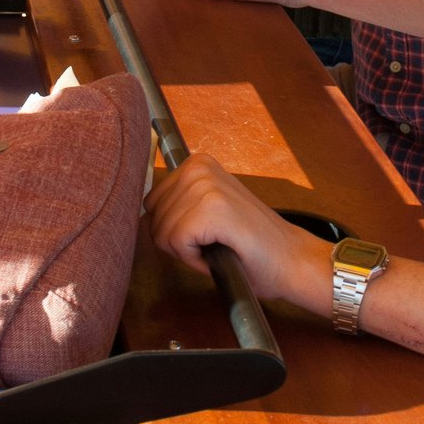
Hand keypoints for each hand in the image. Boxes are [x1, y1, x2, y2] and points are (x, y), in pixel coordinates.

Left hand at [147, 152, 332, 310]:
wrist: (290, 260)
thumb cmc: (249, 244)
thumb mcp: (206, 209)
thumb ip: (176, 203)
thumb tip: (132, 210)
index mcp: (196, 163)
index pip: (151, 203)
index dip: (174, 229)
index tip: (206, 233)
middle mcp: (197, 167)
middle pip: (152, 219)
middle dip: (178, 242)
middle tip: (214, 242)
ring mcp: (204, 185)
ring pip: (162, 234)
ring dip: (188, 252)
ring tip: (219, 245)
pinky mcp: (210, 208)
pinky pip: (176, 244)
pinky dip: (195, 259)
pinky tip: (220, 251)